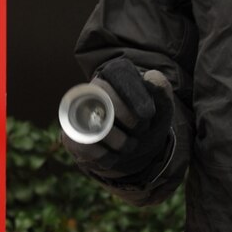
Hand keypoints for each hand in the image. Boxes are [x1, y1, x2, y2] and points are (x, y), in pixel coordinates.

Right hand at [63, 57, 173, 182]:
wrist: (131, 153)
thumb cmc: (146, 125)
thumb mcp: (161, 109)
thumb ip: (162, 91)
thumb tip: (151, 77)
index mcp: (114, 76)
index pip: (119, 74)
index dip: (135, 95)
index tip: (148, 115)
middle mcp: (92, 89)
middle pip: (105, 96)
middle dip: (129, 119)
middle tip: (141, 131)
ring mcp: (77, 113)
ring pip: (95, 122)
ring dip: (119, 141)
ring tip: (129, 146)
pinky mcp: (70, 136)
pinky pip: (84, 145)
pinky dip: (104, 156)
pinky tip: (114, 157)